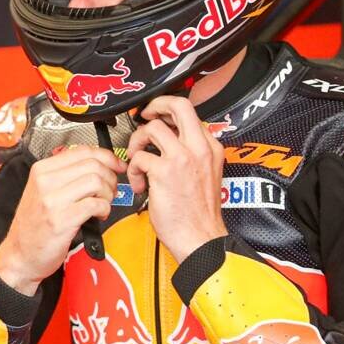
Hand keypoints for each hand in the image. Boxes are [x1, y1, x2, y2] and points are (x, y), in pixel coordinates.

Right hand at [0, 145, 125, 295]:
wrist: (19, 253)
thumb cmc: (34, 224)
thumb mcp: (42, 191)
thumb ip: (65, 175)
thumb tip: (97, 164)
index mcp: (41, 170)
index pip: (82, 151)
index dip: (107, 156)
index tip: (116, 165)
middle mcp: (45, 181)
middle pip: (92, 164)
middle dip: (110, 177)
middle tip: (110, 190)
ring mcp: (52, 201)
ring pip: (96, 181)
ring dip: (108, 193)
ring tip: (103, 203)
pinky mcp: (62, 220)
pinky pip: (95, 204)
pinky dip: (104, 209)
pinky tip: (98, 215)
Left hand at [126, 96, 226, 262]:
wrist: (201, 239)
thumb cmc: (198, 214)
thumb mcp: (205, 174)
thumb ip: (191, 154)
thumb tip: (169, 140)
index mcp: (210, 148)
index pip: (189, 112)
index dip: (167, 110)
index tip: (156, 116)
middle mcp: (199, 148)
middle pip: (178, 105)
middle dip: (155, 105)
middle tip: (144, 116)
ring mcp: (183, 158)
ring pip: (152, 128)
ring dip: (137, 143)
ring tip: (138, 159)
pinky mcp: (165, 172)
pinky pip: (139, 157)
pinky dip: (134, 169)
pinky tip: (141, 184)